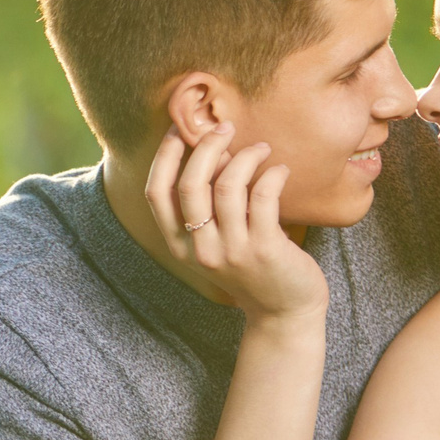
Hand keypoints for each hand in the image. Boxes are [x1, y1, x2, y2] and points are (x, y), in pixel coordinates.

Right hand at [144, 124, 328, 322]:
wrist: (284, 312)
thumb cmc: (251, 268)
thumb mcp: (217, 241)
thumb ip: (207, 205)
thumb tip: (212, 148)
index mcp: (179, 245)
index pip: (156, 193)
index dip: (164, 156)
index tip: (180, 130)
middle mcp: (200, 249)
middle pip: (190, 185)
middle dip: (207, 146)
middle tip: (226, 127)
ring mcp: (232, 251)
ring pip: (228, 186)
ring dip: (246, 157)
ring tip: (261, 149)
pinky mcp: (265, 249)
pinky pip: (264, 197)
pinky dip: (273, 174)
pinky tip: (281, 170)